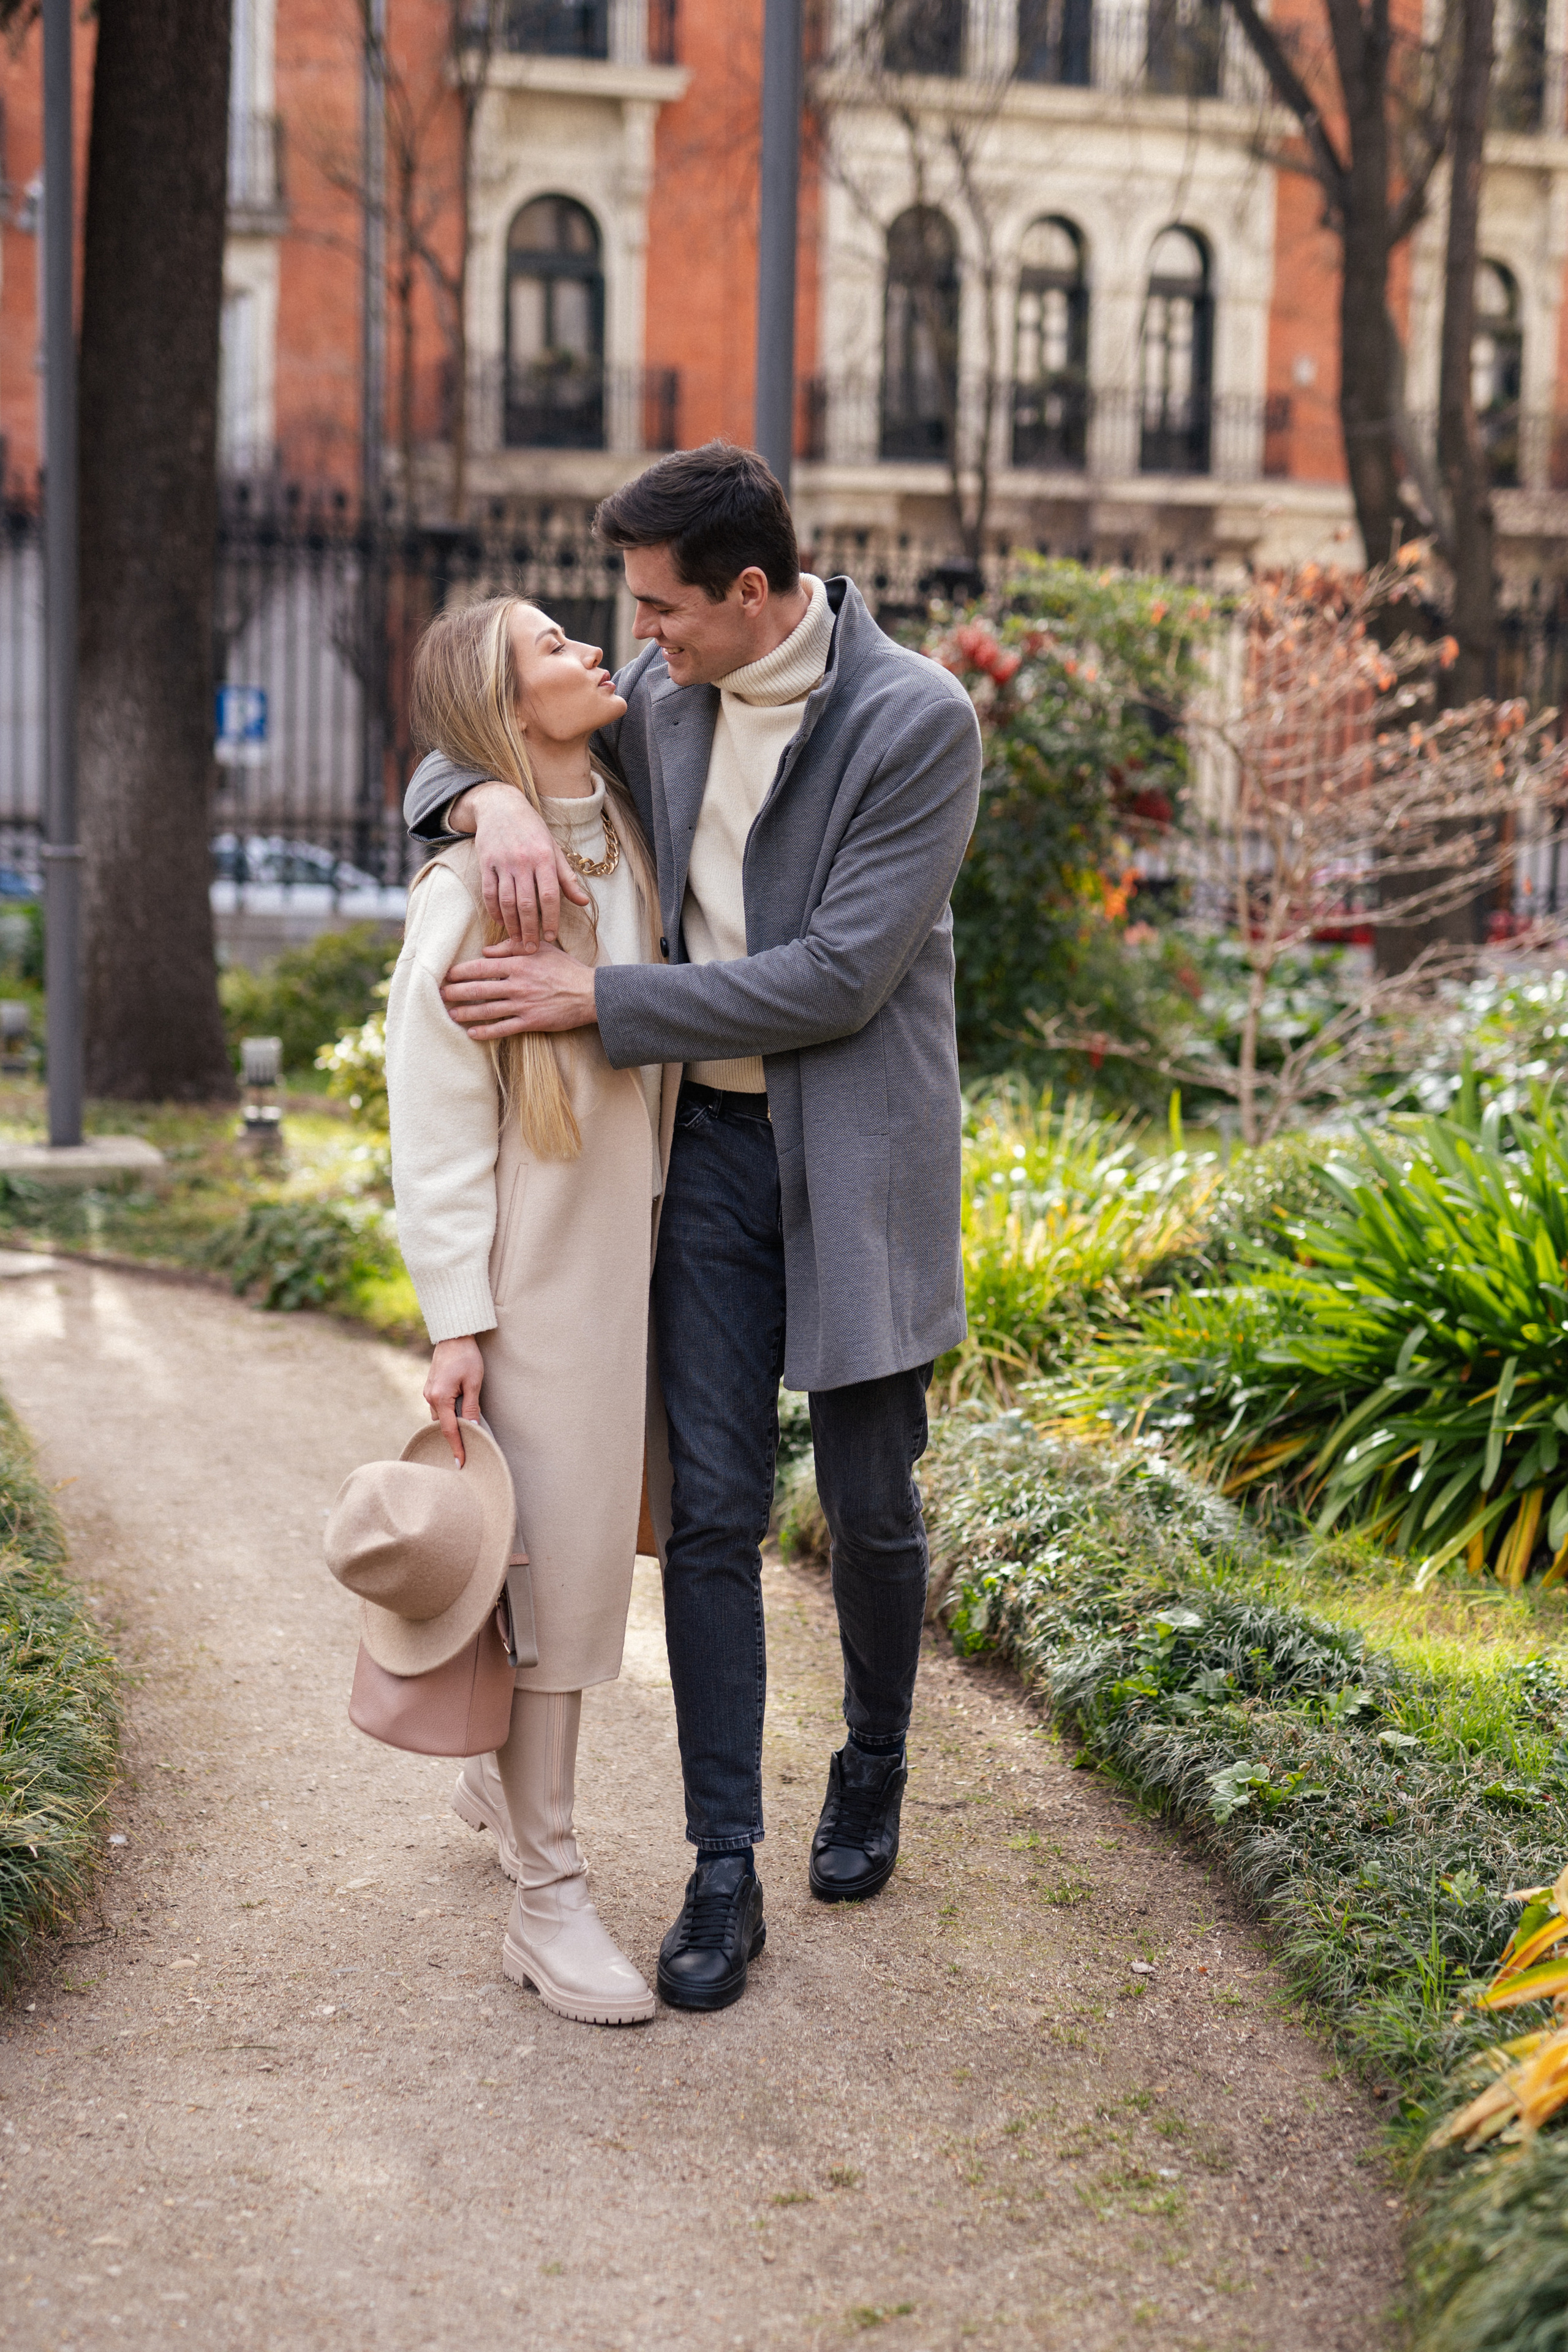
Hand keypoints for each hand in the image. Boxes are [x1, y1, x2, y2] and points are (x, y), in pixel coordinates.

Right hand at [425, 1336, 484, 1463]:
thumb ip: (471, 1406)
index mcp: (440, 1398)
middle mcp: (430, 1397)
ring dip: (450, 1425)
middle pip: (442, 1425)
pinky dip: (447, 1414)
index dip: (456, 1447)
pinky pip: (438, 1407)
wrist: (453, 1336)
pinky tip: (457, 1417)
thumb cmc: (466, 1357)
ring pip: (439, 1417)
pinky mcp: (430, 1388)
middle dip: (453, 1438)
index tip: (461, 1463)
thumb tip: (473, 1427)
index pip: (449, 1430)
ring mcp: (428, 1392)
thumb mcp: (474, 1382)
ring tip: (464, 1435)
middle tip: (465, 1453)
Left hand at [440, 940, 598, 1038]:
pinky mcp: (531, 1022)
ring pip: (487, 1010)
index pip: (482, 967)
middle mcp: (517, 984)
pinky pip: (503, 1028)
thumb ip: (513, 946)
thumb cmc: (566, 969)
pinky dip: (486, 1032)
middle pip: (479, 989)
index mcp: (519, 964)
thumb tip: (486, 951)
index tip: (447, 974)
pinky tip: (472, 1033)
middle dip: (456, 992)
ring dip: (466, 1012)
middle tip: (440, 995)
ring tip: (450, 1014)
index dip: (461, 971)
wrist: (590, 994)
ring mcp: (523, 1005)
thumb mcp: (542, 949)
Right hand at [449, 780, 589, 950]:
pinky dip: (494, 911)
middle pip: (528, 903)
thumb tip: (583, 902)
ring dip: (512, 925)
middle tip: (531, 949)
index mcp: (545, 858)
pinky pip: (489, 893)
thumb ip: (567, 877)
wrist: (500, 806)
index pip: (550, 896)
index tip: (551, 938)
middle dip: (530, 930)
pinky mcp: (485, 863)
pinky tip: (501, 922)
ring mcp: (503, 862)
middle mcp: (524, 861)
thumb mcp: (554, 849)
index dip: (552, 920)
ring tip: (516, 941)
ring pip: (507, 901)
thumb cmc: (533, 830)